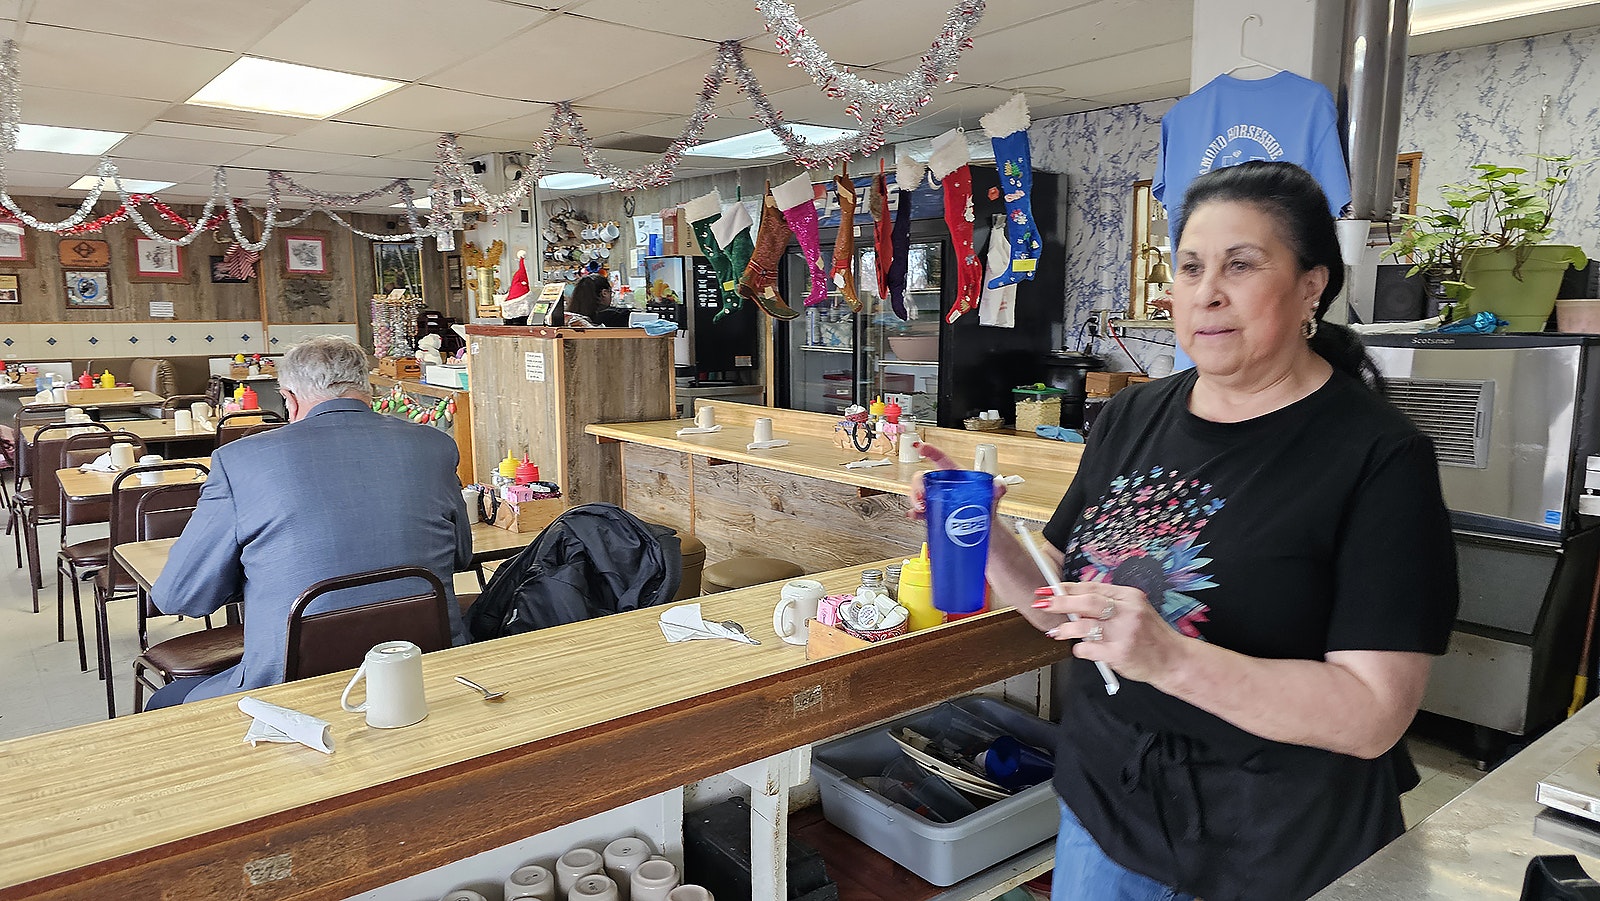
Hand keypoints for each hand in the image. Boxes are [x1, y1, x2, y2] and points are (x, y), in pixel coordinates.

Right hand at [906, 443, 1006, 520]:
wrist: (985, 526)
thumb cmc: (987, 505)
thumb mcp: (993, 494)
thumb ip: (998, 488)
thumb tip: (999, 486)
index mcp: (954, 474)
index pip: (940, 459)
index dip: (930, 451)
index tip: (921, 447)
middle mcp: (942, 485)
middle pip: (923, 477)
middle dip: (917, 485)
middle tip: (922, 495)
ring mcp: (936, 498)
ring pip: (918, 493)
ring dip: (914, 498)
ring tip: (920, 508)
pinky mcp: (934, 512)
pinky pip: (920, 510)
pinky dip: (915, 512)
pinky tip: (915, 515)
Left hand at [1032, 582, 1185, 683]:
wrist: (1173, 660)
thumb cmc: (1150, 635)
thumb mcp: (1135, 609)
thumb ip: (1110, 603)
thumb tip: (1075, 600)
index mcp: (1130, 596)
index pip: (1093, 588)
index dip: (1068, 588)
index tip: (1050, 589)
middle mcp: (1127, 612)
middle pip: (1086, 602)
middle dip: (1061, 602)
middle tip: (1044, 604)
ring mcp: (1123, 634)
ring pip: (1083, 626)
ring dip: (1066, 629)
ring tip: (1058, 632)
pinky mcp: (1119, 654)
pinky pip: (1088, 649)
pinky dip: (1080, 649)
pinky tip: (1082, 649)